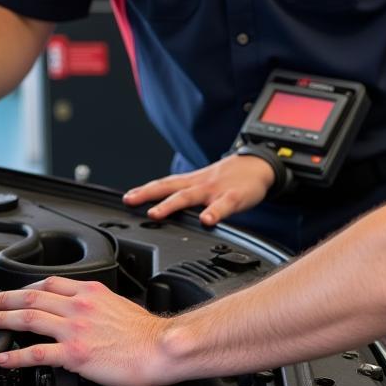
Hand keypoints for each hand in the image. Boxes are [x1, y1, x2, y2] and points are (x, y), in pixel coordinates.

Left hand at [0, 276, 168, 385]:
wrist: (158, 348)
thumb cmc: (145, 332)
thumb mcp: (119, 304)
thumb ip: (97, 304)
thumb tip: (86, 311)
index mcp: (90, 292)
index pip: (50, 282)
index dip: (27, 286)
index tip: (15, 292)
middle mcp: (79, 306)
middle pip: (32, 296)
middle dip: (5, 299)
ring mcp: (74, 329)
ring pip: (29, 318)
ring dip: (3, 319)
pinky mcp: (74, 353)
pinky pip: (36, 353)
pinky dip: (15, 355)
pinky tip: (3, 358)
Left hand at [122, 155, 275, 225]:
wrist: (258, 165)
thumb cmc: (229, 178)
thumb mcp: (205, 184)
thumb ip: (187, 197)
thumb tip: (167, 211)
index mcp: (192, 182)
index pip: (164, 184)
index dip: (144, 191)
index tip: (126, 198)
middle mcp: (199, 184)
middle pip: (170, 188)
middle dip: (148, 194)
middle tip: (131, 201)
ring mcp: (215, 190)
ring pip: (190, 196)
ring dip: (171, 204)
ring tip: (156, 213)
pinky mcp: (234, 196)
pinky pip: (224, 205)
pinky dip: (214, 212)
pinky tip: (207, 220)